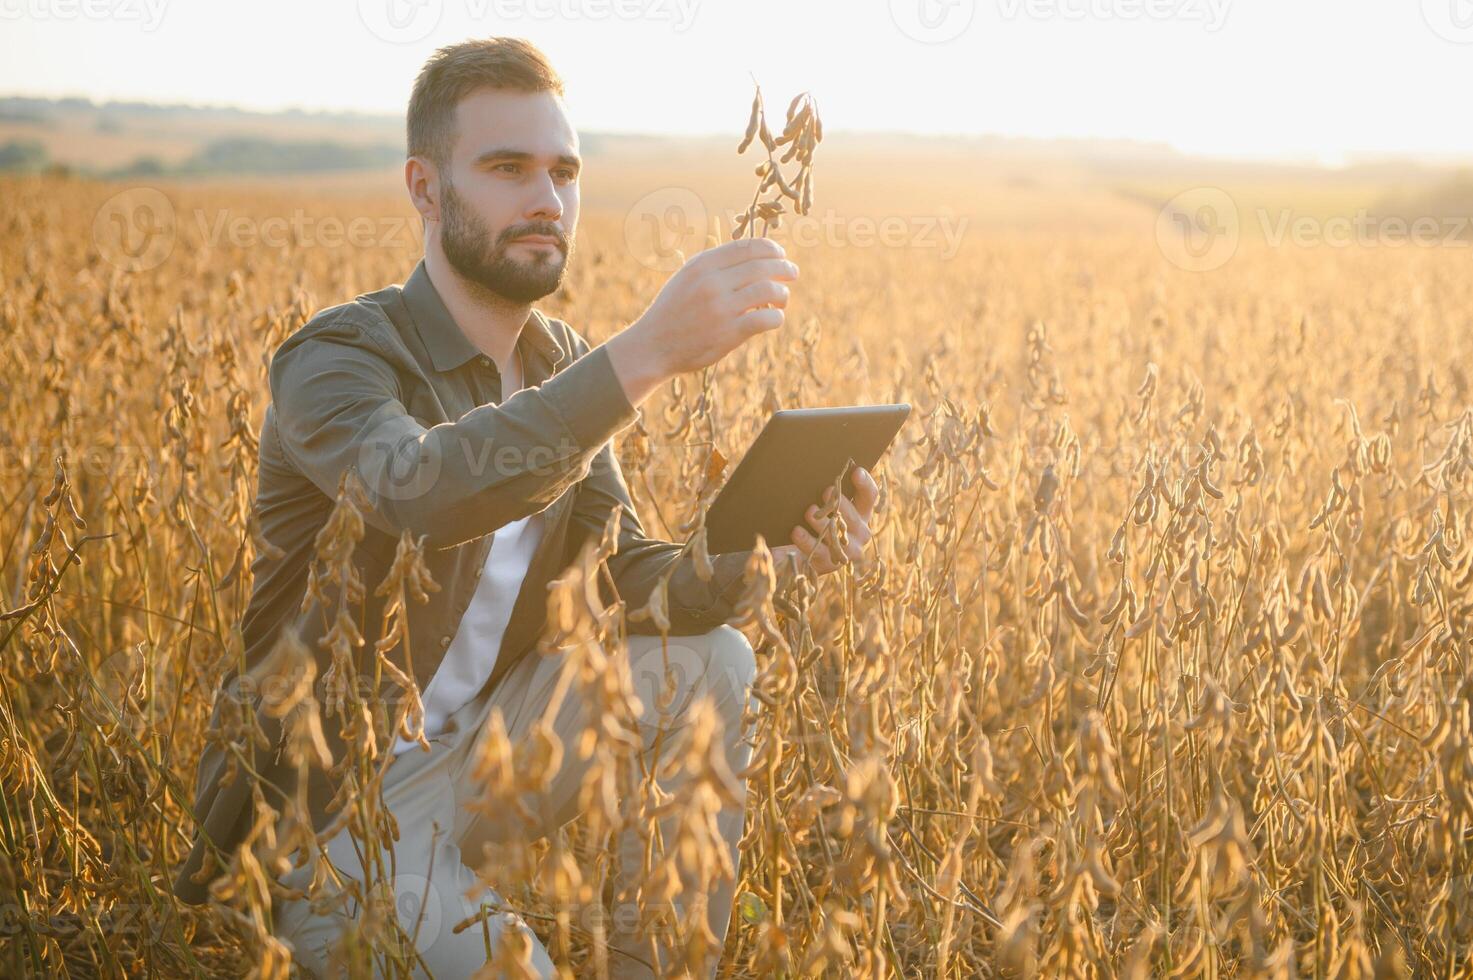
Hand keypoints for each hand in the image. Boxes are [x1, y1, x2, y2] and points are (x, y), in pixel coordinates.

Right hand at [606, 237, 798, 405]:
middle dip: (784, 268)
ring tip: (782, 299)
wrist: (652, 346)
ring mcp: (721, 308)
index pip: (748, 247)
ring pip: (769, 290)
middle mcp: (712, 282)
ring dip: (783, 293)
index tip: (780, 254)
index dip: (771, 248)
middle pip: (763, 266)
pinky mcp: (729, 333)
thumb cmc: (673, 311)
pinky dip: (777, 317)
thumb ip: (715, 266)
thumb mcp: (687, 277)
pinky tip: (773, 319)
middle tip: (792, 273)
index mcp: (703, 264)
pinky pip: (766, 318)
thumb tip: (752, 255)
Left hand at [771, 465, 880, 576]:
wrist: (793, 552)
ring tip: (809, 511)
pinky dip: (807, 541)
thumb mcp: (820, 504)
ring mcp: (847, 551)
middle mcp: (859, 533)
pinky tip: (796, 531)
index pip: (869, 496)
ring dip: (823, 523)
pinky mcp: (829, 565)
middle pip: (855, 517)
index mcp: (860, 513)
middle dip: (841, 504)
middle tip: (827, 491)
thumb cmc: (810, 520)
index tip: (856, 471)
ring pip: (838, 536)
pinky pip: (820, 553)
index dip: (865, 483)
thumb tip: (820, 467)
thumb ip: (827, 491)